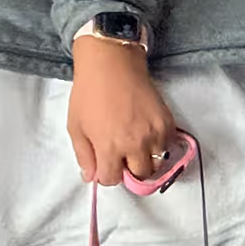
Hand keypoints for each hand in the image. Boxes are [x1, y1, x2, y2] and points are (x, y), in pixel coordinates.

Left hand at [68, 37, 176, 184]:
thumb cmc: (90, 93)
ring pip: (158, 163)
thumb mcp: (76, 126)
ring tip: (136, 145)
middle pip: (140, 175)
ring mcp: (155, 134)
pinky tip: (147, 133)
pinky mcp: (167, 123)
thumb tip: (91, 177)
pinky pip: (168, 146)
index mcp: (109, 147)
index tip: (105, 165)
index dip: (106, 175)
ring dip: (146, 159)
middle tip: (123, 157)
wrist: (112, 65)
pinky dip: (159, 145)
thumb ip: (84, 155)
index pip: (112, 180)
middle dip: (130, 170)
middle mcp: (135, 145)